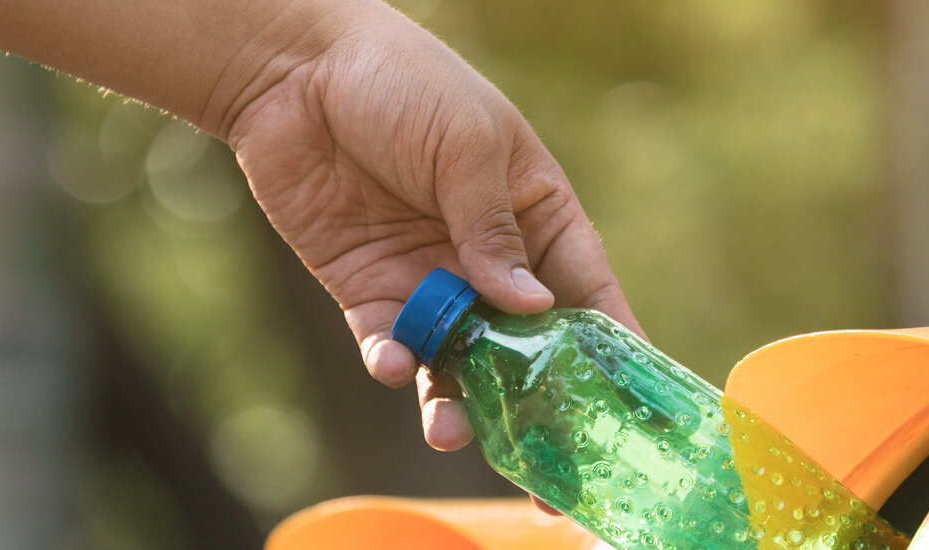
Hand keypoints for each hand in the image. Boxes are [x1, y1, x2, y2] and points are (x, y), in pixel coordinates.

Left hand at [225, 4, 643, 455]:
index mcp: (536, 214)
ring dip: (458, 404)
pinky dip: (396, 362)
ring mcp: (429, 278)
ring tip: (449, 432)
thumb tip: (531, 306)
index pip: (586, 294)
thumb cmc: (401, 83)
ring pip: (458, 363)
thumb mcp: (467, 146)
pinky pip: (393, 344)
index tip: (634, 414)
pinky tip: (394, 363)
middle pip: (525, 349)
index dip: (611, 354)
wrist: (294, 71)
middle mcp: (488, 257)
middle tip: (548, 481)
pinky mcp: (369, 289)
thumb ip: (492, 230)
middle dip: (538, 412)